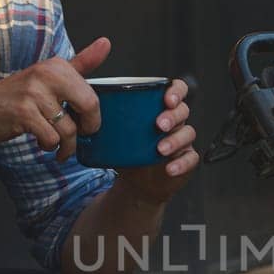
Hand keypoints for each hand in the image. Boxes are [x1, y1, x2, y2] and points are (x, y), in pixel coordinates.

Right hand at [0, 37, 110, 159]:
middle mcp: (46, 74)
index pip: (93, 95)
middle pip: (89, 107)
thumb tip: (106, 42)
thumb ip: (81, 63)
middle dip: (87, 130)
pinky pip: (51, 138)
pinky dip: (49, 147)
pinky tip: (41, 143)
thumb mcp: (49, 77)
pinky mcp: (23, 112)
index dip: (93, 117)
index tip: (85, 123)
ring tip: (57, 145)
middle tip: (79, 137)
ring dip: (65, 145)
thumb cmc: (18, 97)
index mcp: (57, 65)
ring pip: (69, 129)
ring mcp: (34, 93)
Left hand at [112, 78, 197, 203]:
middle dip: (172, 115)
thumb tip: (83, 106)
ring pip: (188, 133)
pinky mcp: (185, 160)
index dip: (176, 91)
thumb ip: (104, 115)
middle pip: (183, 110)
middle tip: (158, 124)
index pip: (176, 90)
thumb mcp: (115, 131)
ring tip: (160, 149)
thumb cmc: (127, 151)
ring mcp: (181, 141)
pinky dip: (182, 163)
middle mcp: (173, 122)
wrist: (136, 182)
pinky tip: (170, 168)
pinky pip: (191, 159)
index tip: (166, 98)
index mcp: (159, 108)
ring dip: (175, 140)